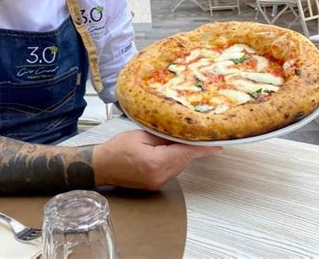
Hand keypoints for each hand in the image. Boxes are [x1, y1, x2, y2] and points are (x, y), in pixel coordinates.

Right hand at [93, 129, 221, 190]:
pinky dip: (170, 160)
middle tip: (188, 133)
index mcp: (155, 162)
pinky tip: (161, 151)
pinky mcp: (154, 185)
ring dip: (178, 153)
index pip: (185, 153)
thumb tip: (179, 134)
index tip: (217, 146)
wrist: (100, 166)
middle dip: (186, 147)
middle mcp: (159, 176)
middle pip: (183, 160)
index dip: (202, 148)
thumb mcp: (139, 135)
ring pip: (178, 165)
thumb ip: (162, 136)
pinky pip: (170, 171)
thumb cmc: (116, 149)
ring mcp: (157, 183)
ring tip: (167, 141)